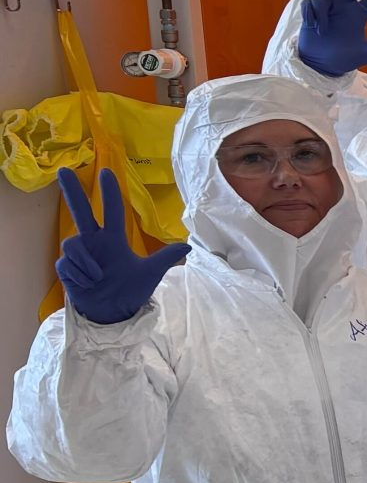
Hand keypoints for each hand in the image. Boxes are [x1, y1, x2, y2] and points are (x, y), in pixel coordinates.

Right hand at [53, 168, 186, 323]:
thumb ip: (164, 258)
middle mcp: (94, 242)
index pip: (112, 211)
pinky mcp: (66, 269)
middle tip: (63, 169)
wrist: (114, 313)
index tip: (106, 172)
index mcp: (114, 239)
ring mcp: (79, 254)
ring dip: (87, 263)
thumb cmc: (130, 291)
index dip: (110, 192)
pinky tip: (88, 284)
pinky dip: (80, 275)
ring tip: (99, 278)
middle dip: (72, 191)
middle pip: (80, 211)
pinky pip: (67, 264)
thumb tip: (188, 247)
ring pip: (72, 243)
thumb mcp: (150, 273)